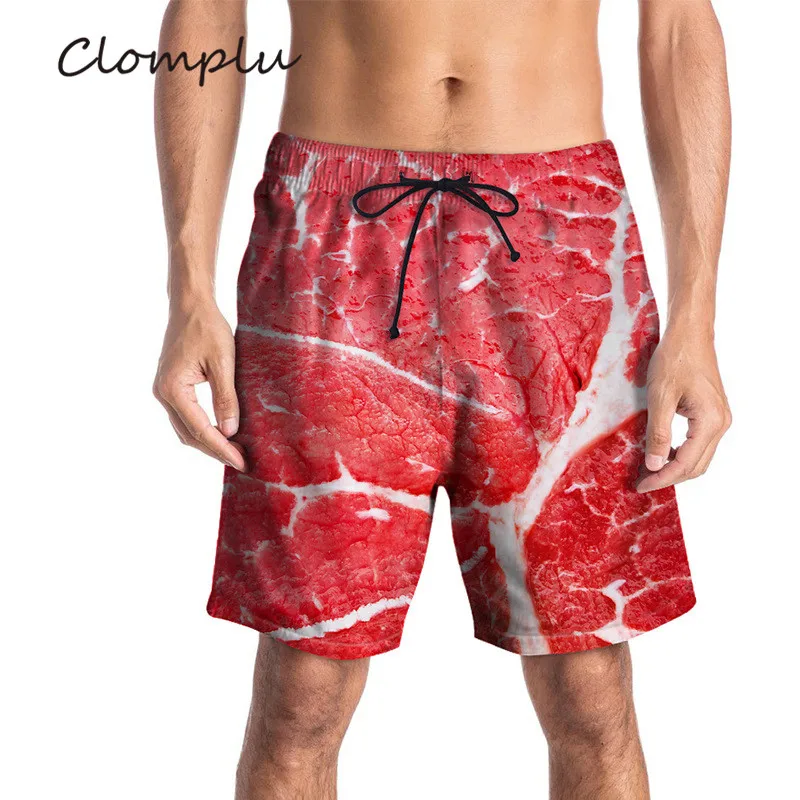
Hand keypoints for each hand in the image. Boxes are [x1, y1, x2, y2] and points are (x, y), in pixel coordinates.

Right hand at [153, 300, 246, 470]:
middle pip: (189, 435)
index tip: (241, 462)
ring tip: (235, 451)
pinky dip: (203, 428)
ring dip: (208, 442)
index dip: (222, 449)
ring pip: (185, 429)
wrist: (190, 305)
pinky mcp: (171, 386)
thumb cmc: (207, 328)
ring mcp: (164, 390)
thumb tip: (230, 432)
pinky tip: (222, 431)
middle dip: (215, 450)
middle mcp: (163, 393)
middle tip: (241, 461)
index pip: (200, 430)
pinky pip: (186, 416)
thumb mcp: (223, 363)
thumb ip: (226, 398)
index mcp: (173, 389)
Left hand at [637, 328, 730, 492]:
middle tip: (642, 482)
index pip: (686, 464)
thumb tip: (655, 465)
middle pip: (697, 466)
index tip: (641, 485)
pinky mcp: (713, 413)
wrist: (690, 334)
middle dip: (669, 477)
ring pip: (699, 457)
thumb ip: (658, 432)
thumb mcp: (660, 397)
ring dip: (676, 467)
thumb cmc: (675, 360)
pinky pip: (699, 443)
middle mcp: (721, 424)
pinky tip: (662, 452)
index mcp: (710, 422)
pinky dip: (681, 453)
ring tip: (649, 471)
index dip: (662, 478)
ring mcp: (719, 419)